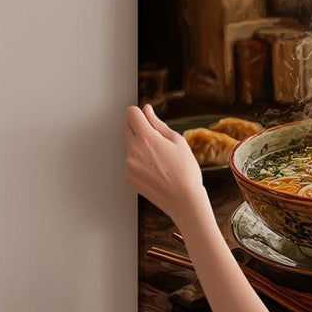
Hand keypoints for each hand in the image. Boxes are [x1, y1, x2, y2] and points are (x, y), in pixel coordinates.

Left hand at [124, 104, 206, 220]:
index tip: (146, 118)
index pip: (131, 113)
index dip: (140, 113)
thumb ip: (157, 123)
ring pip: (129, 146)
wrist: (184, 200)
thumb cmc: (185, 171)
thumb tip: (147, 111)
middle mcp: (133, 150)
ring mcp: (128, 165)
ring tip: (159, 159)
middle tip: (156, 139)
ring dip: (139, 146)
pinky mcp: (128, 177)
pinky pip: (130, 162)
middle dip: (138, 127)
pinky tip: (155, 171)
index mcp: (146, 138)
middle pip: (126, 127)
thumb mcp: (177, 141)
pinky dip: (139, 163)